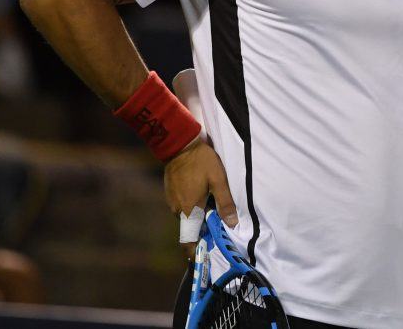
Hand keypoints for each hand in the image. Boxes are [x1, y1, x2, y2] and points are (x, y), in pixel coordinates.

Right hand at [164, 140, 237, 257]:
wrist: (179, 144)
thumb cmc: (201, 161)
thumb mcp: (218, 180)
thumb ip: (225, 203)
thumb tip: (232, 224)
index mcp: (190, 211)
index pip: (189, 241)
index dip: (195, 252)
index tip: (204, 257)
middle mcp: (178, 210)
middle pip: (191, 229)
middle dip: (202, 231)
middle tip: (217, 227)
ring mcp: (172, 201)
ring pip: (186, 216)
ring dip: (197, 216)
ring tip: (211, 208)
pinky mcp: (170, 192)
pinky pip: (182, 206)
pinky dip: (191, 206)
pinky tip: (201, 196)